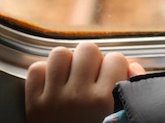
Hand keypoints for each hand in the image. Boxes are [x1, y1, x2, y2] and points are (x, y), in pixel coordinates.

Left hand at [25, 41, 144, 122]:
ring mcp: (53, 99)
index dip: (114, 68)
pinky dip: (43, 75)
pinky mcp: (33, 104)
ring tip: (70, 78)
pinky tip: (52, 86)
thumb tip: (131, 64)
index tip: (110, 80)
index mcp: (103, 101)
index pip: (116, 58)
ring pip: (60, 53)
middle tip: (89, 77)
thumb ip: (130, 88)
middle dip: (91, 61)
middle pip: (88, 48)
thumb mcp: (119, 118)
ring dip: (66, 63)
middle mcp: (78, 96)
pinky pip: (36, 69)